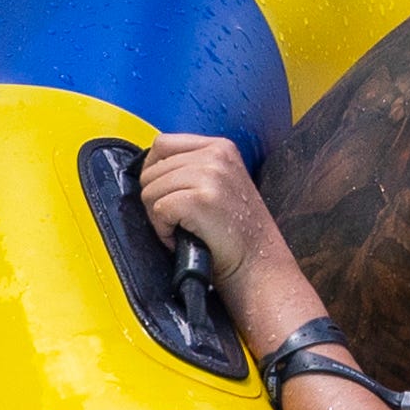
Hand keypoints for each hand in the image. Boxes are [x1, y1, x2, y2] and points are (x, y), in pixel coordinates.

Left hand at [137, 130, 285, 291]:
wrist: (258, 266)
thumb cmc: (237, 234)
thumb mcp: (222, 183)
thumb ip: (192, 167)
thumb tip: (152, 169)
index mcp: (221, 147)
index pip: (163, 143)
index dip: (154, 171)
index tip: (166, 192)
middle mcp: (216, 156)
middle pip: (152, 169)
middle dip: (157, 198)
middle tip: (180, 219)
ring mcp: (209, 176)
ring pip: (150, 190)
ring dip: (159, 217)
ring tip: (184, 229)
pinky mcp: (200, 200)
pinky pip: (157, 210)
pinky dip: (164, 230)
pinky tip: (184, 237)